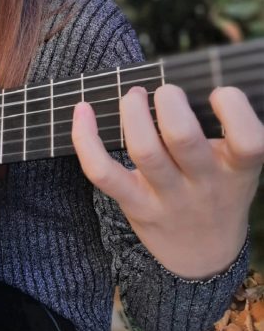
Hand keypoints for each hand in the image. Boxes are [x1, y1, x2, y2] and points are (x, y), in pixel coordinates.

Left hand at [72, 84, 263, 278]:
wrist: (205, 254)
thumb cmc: (220, 189)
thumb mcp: (236, 165)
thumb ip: (224, 131)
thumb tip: (191, 75)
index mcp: (237, 169)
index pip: (247, 141)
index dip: (233, 107)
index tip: (218, 92)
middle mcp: (204, 184)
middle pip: (182, 137)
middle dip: (168, 101)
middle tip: (166, 91)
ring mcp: (167, 197)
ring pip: (144, 150)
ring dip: (133, 112)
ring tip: (135, 95)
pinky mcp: (134, 204)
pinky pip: (103, 172)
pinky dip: (86, 139)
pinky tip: (83, 110)